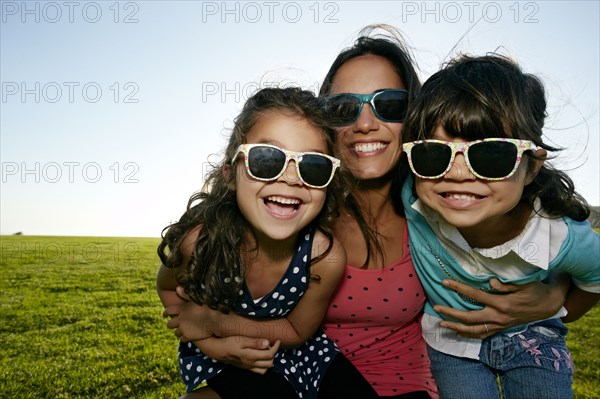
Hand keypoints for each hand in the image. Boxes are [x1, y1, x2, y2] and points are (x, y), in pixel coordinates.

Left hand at [163, 287, 218, 341]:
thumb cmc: (208, 307)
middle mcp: (180, 319)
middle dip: (172, 324)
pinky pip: (182, 339)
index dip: (165, 313)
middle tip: (175, 324)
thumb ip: (185, 294)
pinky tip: (189, 336)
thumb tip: (177, 288)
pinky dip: (185, 338)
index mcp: (181, 309)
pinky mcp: (188, 336)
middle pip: (169, 324)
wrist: (216, 320)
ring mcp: (183, 328)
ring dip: (179, 332)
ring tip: (184, 330)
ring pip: (176, 333)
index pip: (168, 311)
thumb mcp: (196, 299)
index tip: (164, 315)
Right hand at [203, 337, 279, 373]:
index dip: (276, 347)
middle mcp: (251, 364)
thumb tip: (267, 342)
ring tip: (266, 350)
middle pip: (270, 362)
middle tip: (270, 344)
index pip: (270, 354)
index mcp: (251, 356)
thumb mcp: (241, 339)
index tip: (278, 340)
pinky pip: (258, 371)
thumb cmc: (228, 342)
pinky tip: (260, 357)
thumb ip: (254, 342)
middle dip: (273, 353)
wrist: (216, 349)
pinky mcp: (245, 368)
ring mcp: (248, 367)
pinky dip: (263, 365)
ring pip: (265, 368)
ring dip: (269, 360)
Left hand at [434, 278, 566, 338]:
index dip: (459, 288)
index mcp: (502, 303)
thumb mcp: (524, 283)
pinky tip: (457, 331)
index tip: (445, 282)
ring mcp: (500, 324)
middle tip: (436, 307)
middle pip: (470, 317)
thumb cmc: (535, 289)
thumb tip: (491, 283)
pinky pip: (483, 334)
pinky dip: (469, 334)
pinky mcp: (501, 328)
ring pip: (474, 330)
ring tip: (442, 323)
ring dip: (456, 327)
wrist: (548, 304)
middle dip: (451, 313)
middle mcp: (499, 316)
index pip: (475, 295)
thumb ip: (506, 284)